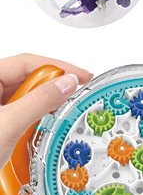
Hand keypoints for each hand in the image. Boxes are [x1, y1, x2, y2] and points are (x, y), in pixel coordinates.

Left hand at [0, 54, 92, 170]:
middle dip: (51, 88)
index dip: (58, 68)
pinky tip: (39, 131)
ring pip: (25, 98)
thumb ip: (39, 101)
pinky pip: (20, 116)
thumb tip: (67, 83)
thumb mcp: (8, 125)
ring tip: (55, 118)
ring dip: (42, 107)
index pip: (27, 63)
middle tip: (73, 98)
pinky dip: (33, 122)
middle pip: (27, 79)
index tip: (82, 77)